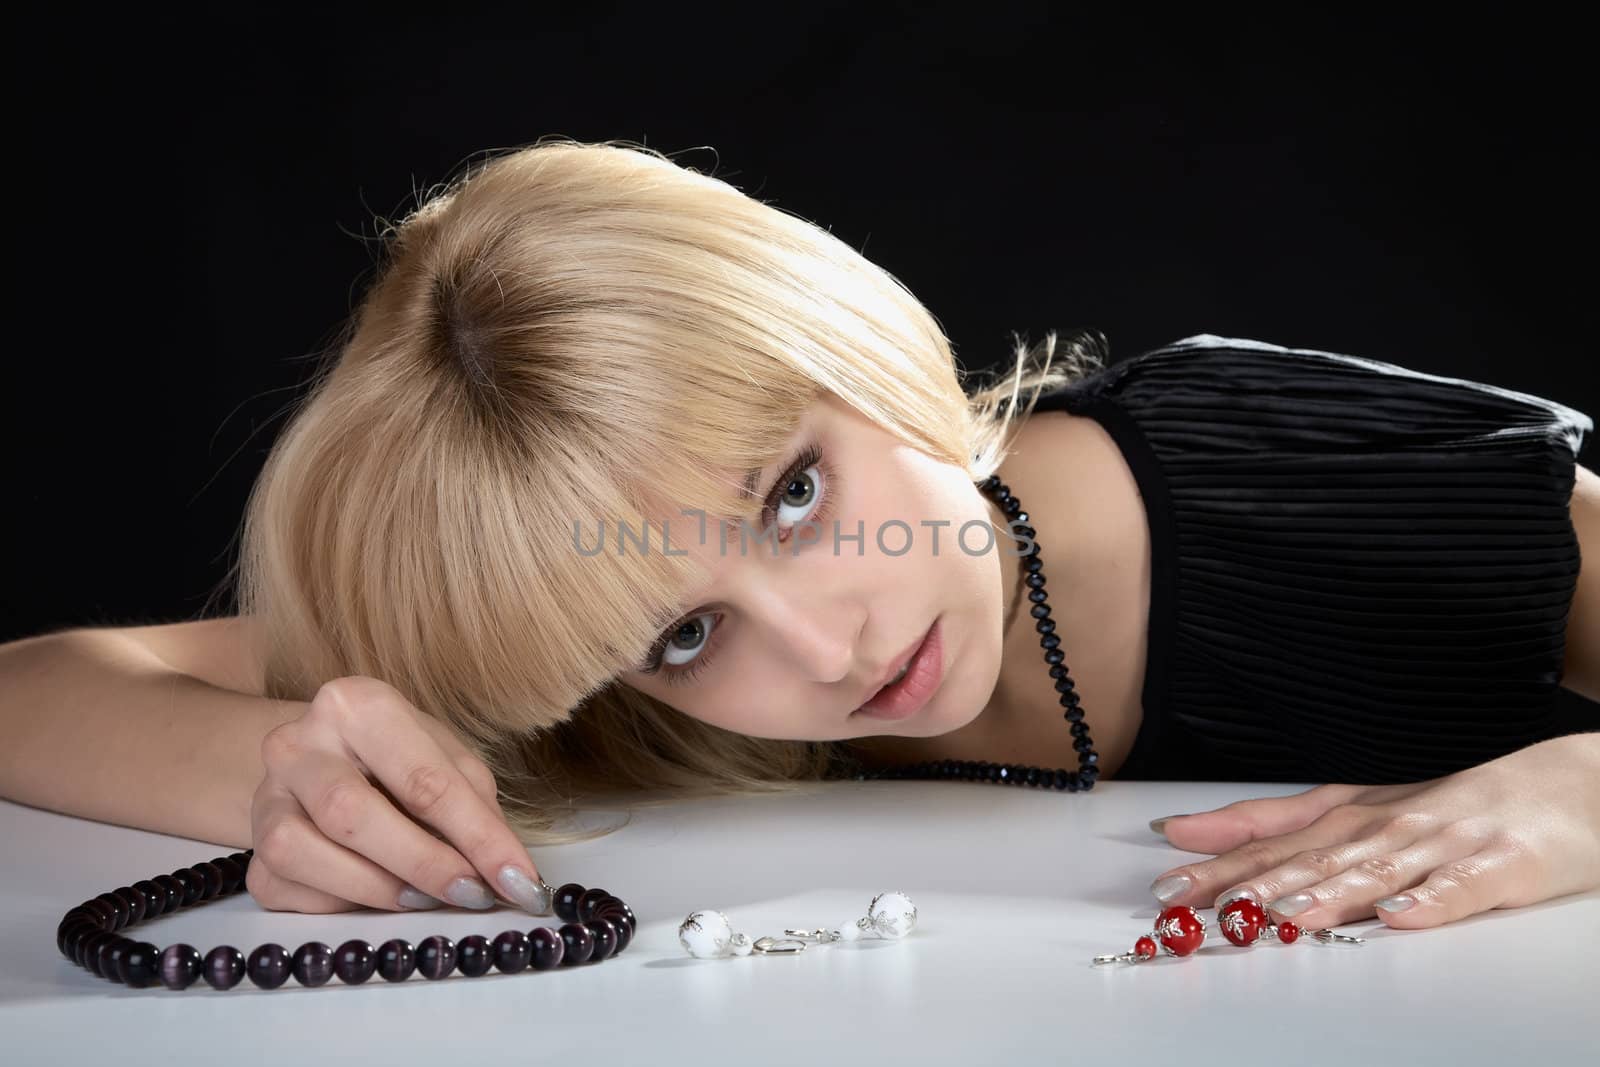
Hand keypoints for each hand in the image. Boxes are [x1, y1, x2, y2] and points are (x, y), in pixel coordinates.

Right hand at [249, 675, 548, 915]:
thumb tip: (510, 877)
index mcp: (356, 704)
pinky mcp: (251, 847)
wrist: (329, 761)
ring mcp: (266, 794)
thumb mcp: (450, 763)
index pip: (424, 779)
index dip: (479, 838)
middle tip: (472, 894)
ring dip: (376, 888)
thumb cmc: (402, 760)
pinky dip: (340, 903)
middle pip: (352, 814)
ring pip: (304, 851)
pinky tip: (374, 895)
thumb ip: (476, 812)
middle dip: (423, 863)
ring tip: (425, 897)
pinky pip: (287, 888)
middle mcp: (297, 741)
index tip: (518, 882)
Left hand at [1145, 733, 1599, 929]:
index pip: (1274, 841)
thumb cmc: (1457, 804)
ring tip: (1282, 916)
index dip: (1217, 863)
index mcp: (1354, 815)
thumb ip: (1278, 820)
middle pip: (1311, 858)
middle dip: (1250, 884)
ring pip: (1377, 872)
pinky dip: (1432, 901)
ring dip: (1327, 894)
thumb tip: (1191, 829)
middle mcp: (1389, 825)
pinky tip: (1402, 919)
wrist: (1569, 785)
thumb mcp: (1361, 804)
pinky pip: (1463, 887)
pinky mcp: (1502, 866)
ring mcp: (1444, 844)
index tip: (1165, 885)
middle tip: (1195, 907)